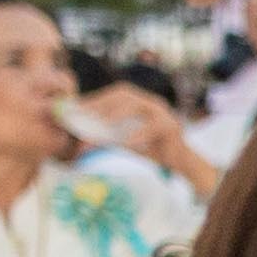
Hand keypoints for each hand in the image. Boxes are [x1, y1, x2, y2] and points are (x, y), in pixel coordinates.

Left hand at [72, 91, 200, 185]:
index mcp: (140, 103)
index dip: (96, 98)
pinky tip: (127, 143)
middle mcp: (152, 103)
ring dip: (119, 113)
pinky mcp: (172, 126)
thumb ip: (107, 138)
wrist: (179, 162)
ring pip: (140, 105)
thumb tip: (82, 144)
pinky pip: (153, 127)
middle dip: (104, 102)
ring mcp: (163, 112)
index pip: (115, 94)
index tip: (77, 107)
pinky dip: (139, 134)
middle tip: (87, 113)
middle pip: (126, 94)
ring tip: (104, 123)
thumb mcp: (125, 142)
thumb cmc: (151, 150)